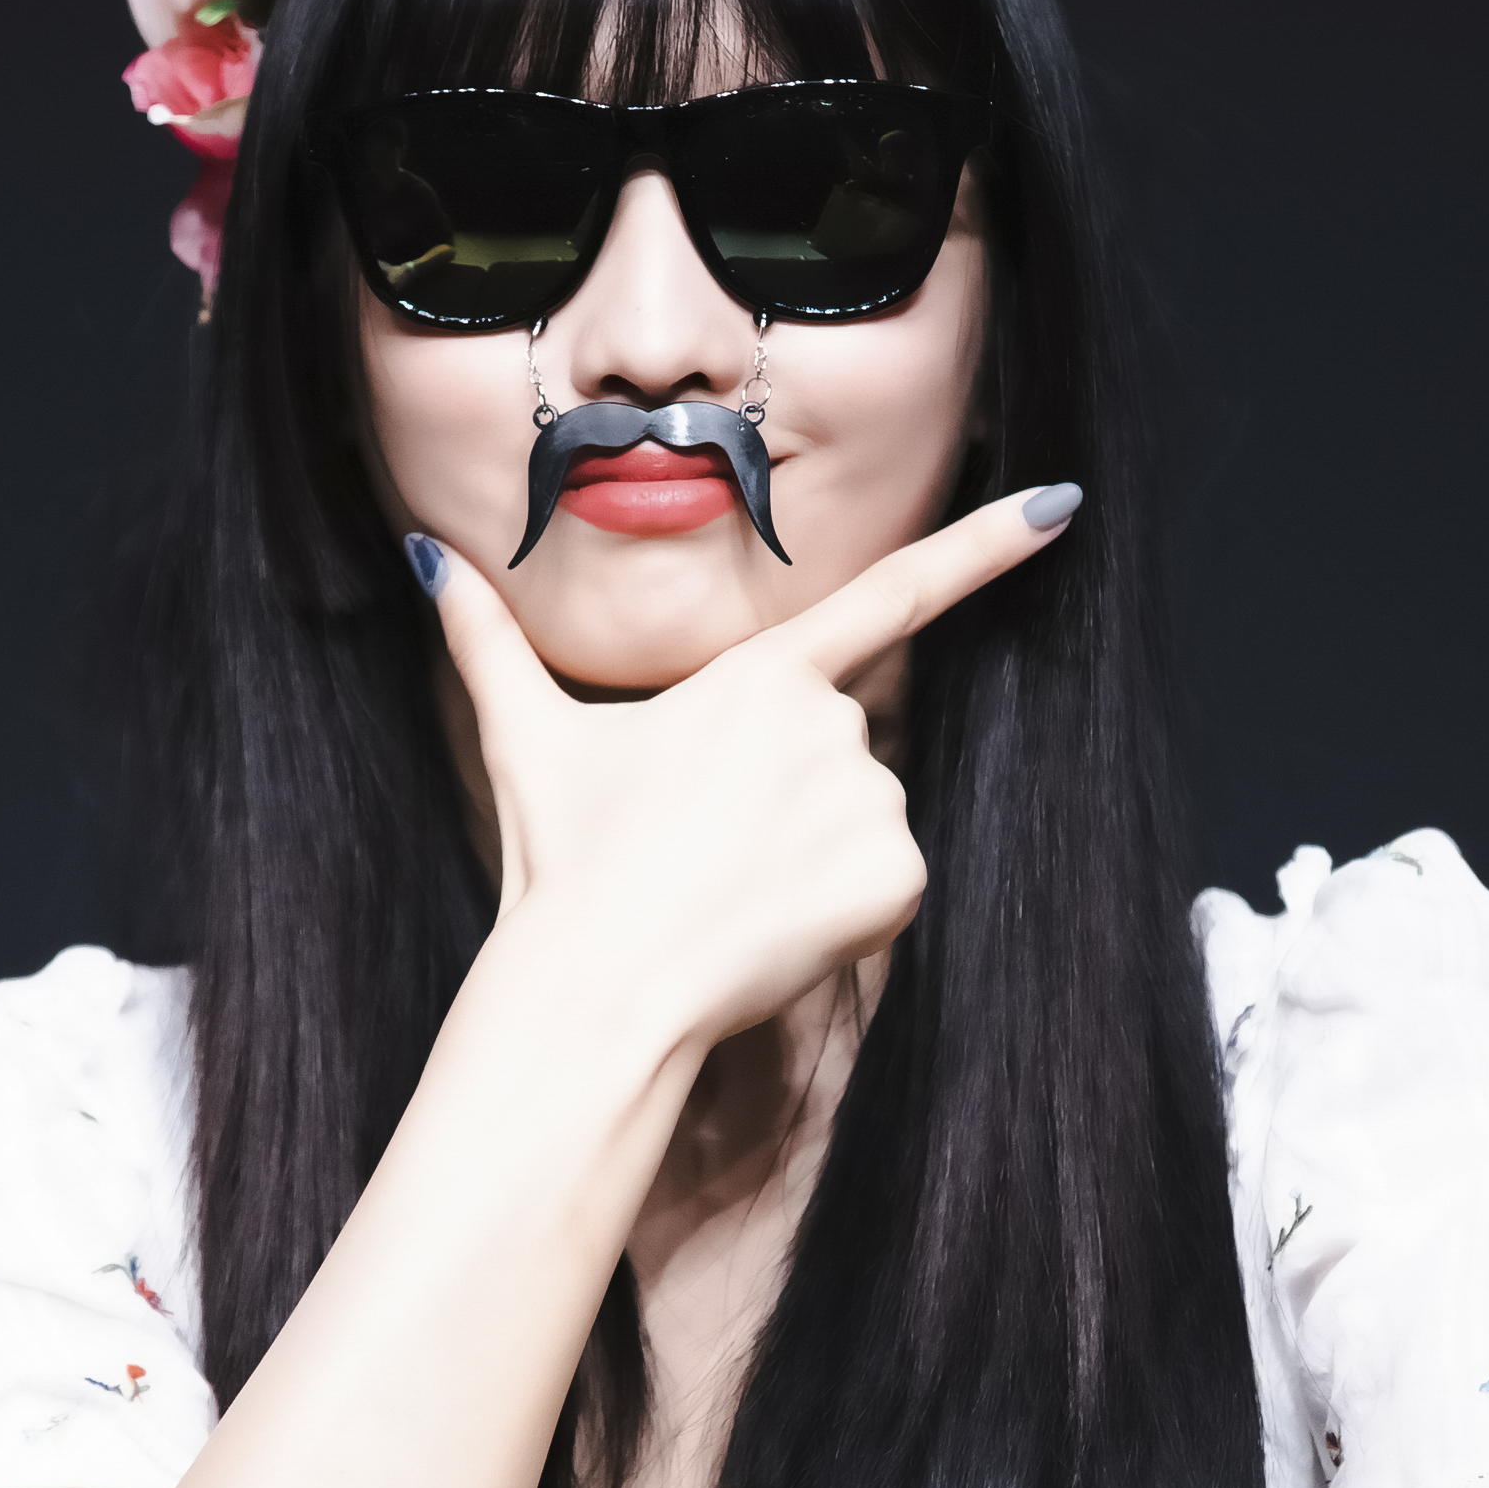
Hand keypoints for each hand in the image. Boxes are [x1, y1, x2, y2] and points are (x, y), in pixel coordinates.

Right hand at [430, 488, 1073, 1051]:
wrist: (601, 982)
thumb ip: (487, 638)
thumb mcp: (526, 736)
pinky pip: (887, 885)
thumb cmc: (565, 859)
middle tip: (705, 847)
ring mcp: (872, 800)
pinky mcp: (898, 877)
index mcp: (761, 676)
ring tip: (727, 892)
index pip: (892, 592)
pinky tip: (774, 929)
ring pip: (863, 818)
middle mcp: (833, 723)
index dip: (985, 548)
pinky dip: (843, 910)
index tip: (1064, 505)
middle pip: (841, 746)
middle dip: (788, 792)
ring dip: (812, 854)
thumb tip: (424, 553)